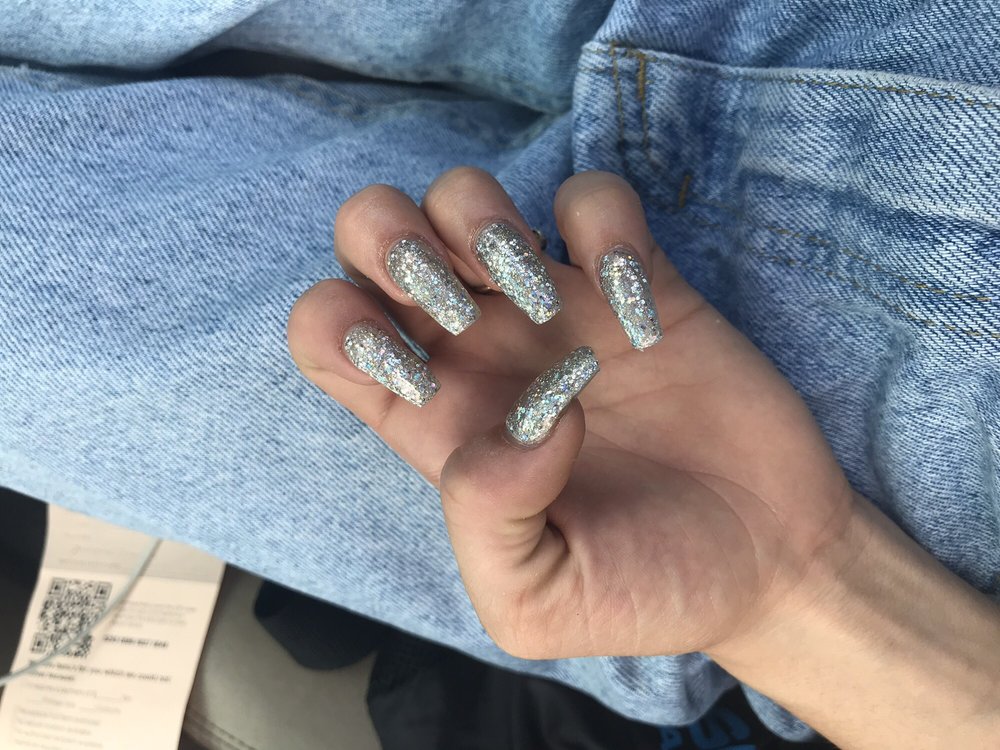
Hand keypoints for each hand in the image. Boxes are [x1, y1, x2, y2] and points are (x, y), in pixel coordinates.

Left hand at [287, 168, 854, 658]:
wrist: (766, 562)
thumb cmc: (645, 588)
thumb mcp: (535, 599)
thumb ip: (488, 520)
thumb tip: (524, 420)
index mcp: (432, 419)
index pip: (326, 331)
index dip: (339, 326)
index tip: (419, 373)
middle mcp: (476, 350)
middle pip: (372, 235)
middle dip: (391, 241)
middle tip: (457, 304)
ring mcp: (554, 305)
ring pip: (466, 194)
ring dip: (486, 220)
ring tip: (550, 301)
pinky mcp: (634, 278)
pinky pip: (591, 197)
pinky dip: (606, 226)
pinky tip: (638, 305)